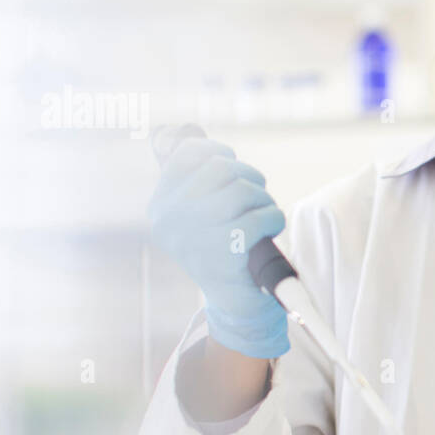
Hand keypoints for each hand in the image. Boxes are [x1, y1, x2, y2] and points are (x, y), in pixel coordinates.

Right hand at [147, 137, 287, 357]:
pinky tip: (268, 233)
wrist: (236, 304)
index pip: (189, 154)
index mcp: (161, 206)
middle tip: (255, 197)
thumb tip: (182, 131)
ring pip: (244, 190)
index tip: (231, 166)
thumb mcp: (198, 211)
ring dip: (263, 200)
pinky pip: (262, 216)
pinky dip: (273, 219)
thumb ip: (192, 176)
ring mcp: (196, 238)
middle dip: (248, 177)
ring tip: (262, 216)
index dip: (218, 153)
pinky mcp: (225, 254)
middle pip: (221, 168)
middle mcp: (171, 220)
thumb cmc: (223, 248)